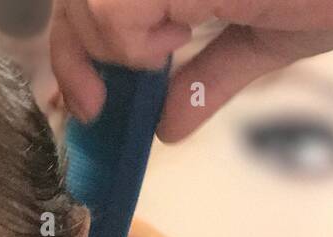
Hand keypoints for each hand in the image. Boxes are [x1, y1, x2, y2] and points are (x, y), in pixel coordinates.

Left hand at [50, 0, 332, 140]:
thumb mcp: (262, 41)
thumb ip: (207, 78)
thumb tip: (169, 127)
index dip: (70, 45)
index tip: (84, 98)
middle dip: (75, 55)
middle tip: (99, 98)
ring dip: (114, 42)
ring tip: (172, 38)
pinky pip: (122, 2)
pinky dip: (134, 34)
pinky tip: (184, 27)